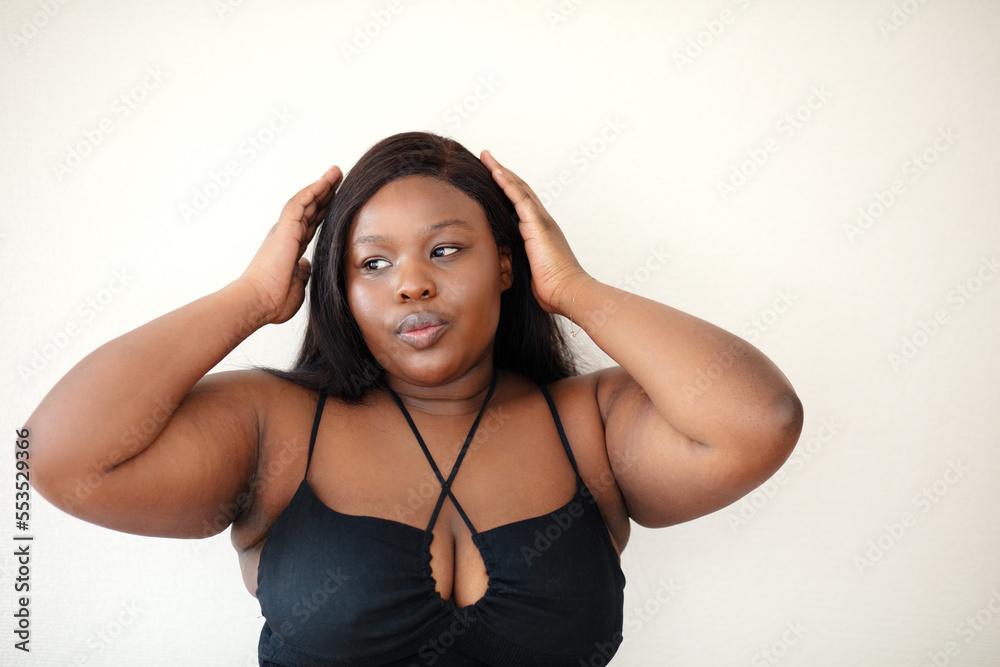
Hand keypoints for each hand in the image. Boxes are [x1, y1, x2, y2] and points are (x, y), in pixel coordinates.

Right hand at [238, 165, 341, 323]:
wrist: (259, 302)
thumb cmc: (274, 300)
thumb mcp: (297, 284)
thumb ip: (302, 273)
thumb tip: (306, 266)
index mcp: (291, 247)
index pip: (311, 223)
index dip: (323, 210)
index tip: (336, 199)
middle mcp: (286, 235)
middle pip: (310, 208)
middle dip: (325, 193)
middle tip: (338, 177)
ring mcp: (284, 230)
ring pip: (305, 201)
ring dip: (321, 186)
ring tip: (335, 172)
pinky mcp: (284, 230)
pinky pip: (299, 204)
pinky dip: (312, 192)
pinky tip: (324, 182)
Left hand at [480, 150, 589, 314]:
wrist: (568, 292)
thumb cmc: (553, 288)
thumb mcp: (530, 271)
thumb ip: (519, 261)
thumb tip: (502, 264)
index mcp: (539, 231)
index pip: (520, 204)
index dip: (506, 189)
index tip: (492, 178)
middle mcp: (541, 221)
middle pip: (519, 189)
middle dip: (502, 173)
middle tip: (487, 159)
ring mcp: (541, 221)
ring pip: (519, 188)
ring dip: (501, 171)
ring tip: (486, 157)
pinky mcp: (538, 225)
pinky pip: (520, 198)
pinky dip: (507, 183)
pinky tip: (495, 172)